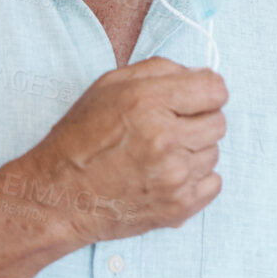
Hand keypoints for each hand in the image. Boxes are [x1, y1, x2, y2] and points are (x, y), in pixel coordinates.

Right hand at [16, 58, 227, 245]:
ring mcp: (174, 176)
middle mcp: (165, 138)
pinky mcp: (179, 206)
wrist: (58, 198)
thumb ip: (159, 70)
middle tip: (169, 128)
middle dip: (198, 121)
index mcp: (147, 102)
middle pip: (219, 121)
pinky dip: (195, 179)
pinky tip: (167, 176)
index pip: (215, 89)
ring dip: (193, 151)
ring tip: (160, 155)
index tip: (192, 99)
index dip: (205, 91)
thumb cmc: (80, 140)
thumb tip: (198, 74)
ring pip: (214, 152)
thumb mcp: (108, 87)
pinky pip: (213, 183)